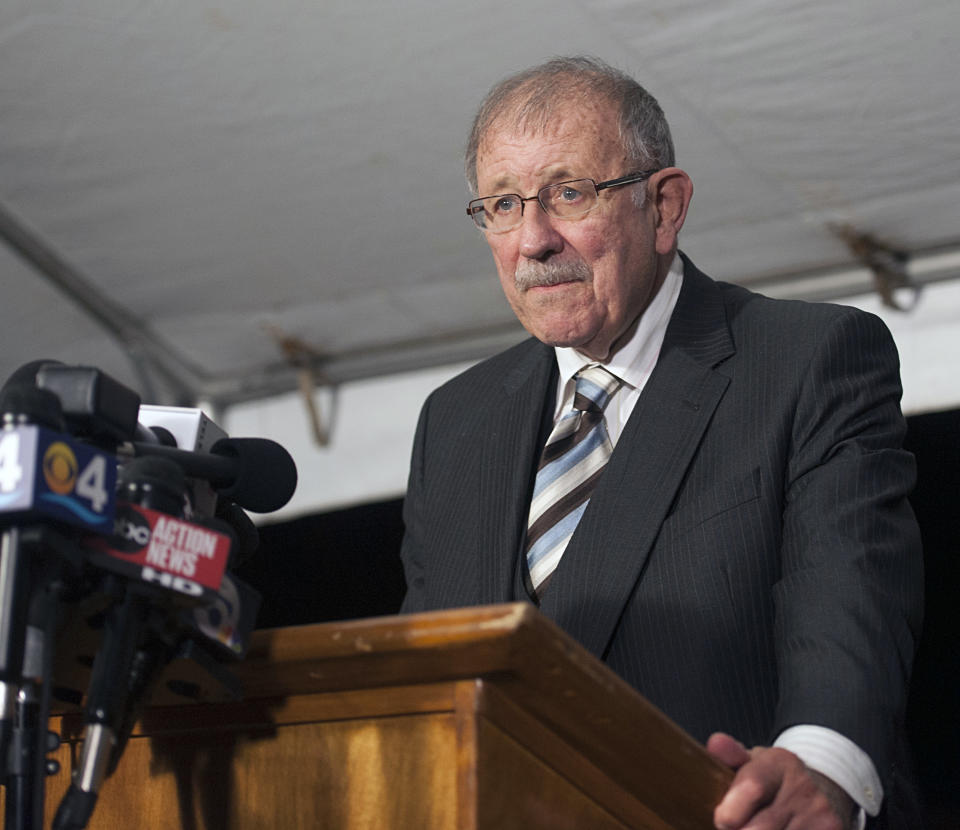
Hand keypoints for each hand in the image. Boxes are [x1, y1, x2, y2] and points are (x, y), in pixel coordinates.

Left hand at [706, 732, 855, 829]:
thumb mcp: (752, 762)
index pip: (753, 788)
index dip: (730, 812)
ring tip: (753, 827)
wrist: (822, 793)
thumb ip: (730, 755)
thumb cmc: (774, 780)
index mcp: (780, 762)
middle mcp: (803, 788)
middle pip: (759, 828)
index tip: (722, 820)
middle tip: (735, 828)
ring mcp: (820, 815)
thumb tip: (716, 744)